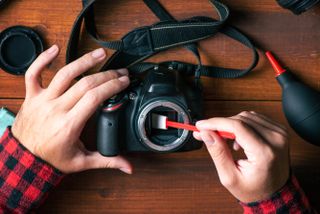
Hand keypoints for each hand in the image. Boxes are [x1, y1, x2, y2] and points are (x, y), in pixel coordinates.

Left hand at [12, 45, 132, 173]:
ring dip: (84, 61)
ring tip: (100, 54)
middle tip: (121, 72)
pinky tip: (55, 49)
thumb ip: (107, 161)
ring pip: (64, 74)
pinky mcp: (32, 96)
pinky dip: (42, 59)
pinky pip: (33, 73)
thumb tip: (128, 166)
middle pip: (85, 84)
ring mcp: (42, 100)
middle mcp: (56, 109)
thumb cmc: (51, 159)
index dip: (112, 86)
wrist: (23, 160)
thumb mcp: (81, 162)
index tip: (124, 82)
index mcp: (69, 125)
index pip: (94, 98)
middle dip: (107, 75)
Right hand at [194, 111, 289, 202]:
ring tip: (227, 142)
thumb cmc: (253, 189)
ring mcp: (280, 133)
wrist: (274, 193)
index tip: (201, 125)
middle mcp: (276, 140)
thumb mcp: (229, 177)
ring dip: (232, 124)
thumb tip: (205, 133)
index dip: (216, 123)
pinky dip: (242, 124)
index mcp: (264, 153)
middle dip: (221, 124)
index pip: (237, 126)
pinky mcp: (280, 130)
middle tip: (207, 133)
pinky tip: (239, 139)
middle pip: (241, 119)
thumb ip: (218, 153)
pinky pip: (255, 118)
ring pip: (247, 116)